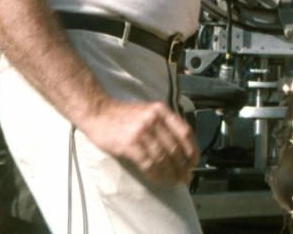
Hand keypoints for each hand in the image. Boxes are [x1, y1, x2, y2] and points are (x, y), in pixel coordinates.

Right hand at [82, 99, 198, 185]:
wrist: (98, 112)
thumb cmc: (123, 114)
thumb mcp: (148, 110)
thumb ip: (163, 123)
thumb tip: (180, 146)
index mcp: (161, 110)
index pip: (184, 132)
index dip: (192, 149)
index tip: (194, 162)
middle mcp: (154, 119)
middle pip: (175, 148)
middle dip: (182, 166)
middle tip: (185, 177)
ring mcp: (142, 131)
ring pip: (163, 158)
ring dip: (170, 173)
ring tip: (174, 182)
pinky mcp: (129, 144)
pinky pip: (148, 163)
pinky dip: (155, 174)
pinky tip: (158, 180)